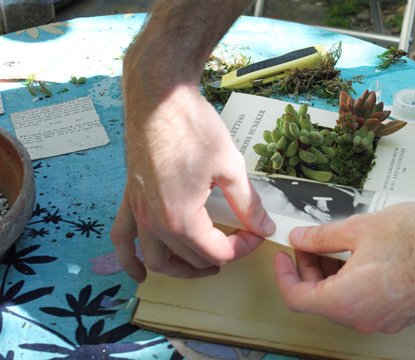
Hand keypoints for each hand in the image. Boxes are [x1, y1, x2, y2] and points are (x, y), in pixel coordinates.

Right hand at [111, 36, 274, 281]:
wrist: (159, 97)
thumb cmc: (195, 128)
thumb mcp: (230, 166)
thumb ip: (248, 204)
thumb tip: (264, 227)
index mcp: (181, 218)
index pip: (217, 252)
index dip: (243, 247)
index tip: (257, 232)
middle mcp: (154, 223)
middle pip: (190, 258)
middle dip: (220, 255)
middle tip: (240, 240)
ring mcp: (137, 212)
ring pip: (156, 260)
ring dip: (180, 270)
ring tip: (203, 267)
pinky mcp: (129, 199)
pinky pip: (122, 239)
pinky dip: (129, 261)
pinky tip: (139, 274)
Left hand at [274, 202, 414, 333]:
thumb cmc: (413, 234)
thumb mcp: (356, 229)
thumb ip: (320, 238)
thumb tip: (299, 240)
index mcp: (346, 300)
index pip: (297, 299)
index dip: (283, 276)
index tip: (282, 257)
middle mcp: (362, 319)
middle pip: (318, 300)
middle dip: (308, 271)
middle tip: (309, 243)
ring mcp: (381, 321)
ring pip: (340, 303)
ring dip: (329, 277)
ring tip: (334, 246)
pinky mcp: (396, 316)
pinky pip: (361, 305)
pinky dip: (349, 284)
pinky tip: (355, 258)